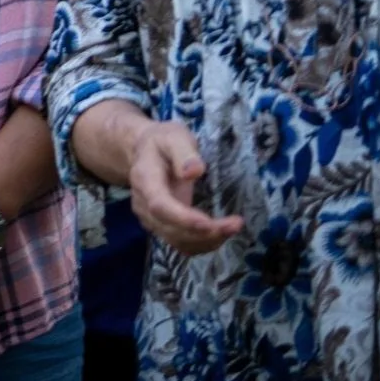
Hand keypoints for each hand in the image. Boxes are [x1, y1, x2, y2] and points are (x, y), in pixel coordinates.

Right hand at [125, 120, 244, 256]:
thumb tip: (194, 172)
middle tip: (236, 223)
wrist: (144, 151)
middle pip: (171, 229)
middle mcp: (143, 204)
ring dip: (207, 241)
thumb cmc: (162, 141)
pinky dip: (203, 244)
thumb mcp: (173, 136)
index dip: (183, 218)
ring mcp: (150, 218)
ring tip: (233, 226)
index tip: (210, 223)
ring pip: (177, 241)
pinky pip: (181, 244)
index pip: (160, 206)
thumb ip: (183, 152)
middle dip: (205, 233)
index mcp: (145, 179)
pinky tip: (220, 232)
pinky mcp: (161, 226)